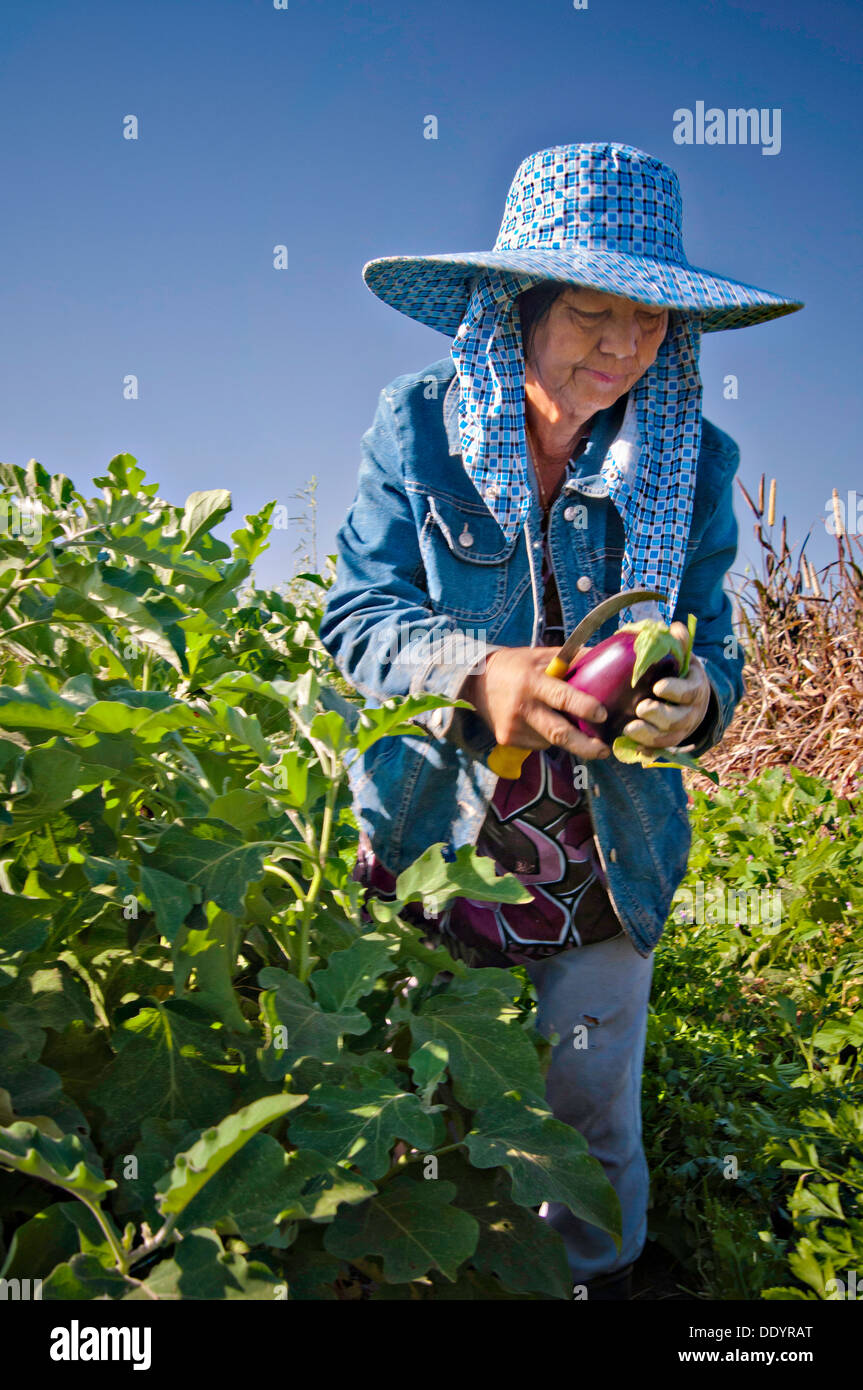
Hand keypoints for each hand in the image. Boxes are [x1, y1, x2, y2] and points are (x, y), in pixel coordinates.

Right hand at [460, 646, 611, 760]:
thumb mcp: (543, 656)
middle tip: (604, 751)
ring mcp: (513, 727)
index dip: (584, 708)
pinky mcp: (507, 740)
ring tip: (563, 721)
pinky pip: (538, 743)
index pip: (562, 698)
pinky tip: (539, 722)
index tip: (602, 715)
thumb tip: (609, 659)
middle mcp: (522, 707)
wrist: (476, 681)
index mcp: (533, 682)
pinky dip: (547, 737)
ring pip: (551, 740)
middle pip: (559, 734)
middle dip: (586, 746)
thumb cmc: (517, 666)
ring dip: (566, 736)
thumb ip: (573, 660)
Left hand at [621, 621, 711, 749]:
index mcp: (695, 688)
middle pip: (678, 720)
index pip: (689, 691)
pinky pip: (659, 751)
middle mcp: (690, 713)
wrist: (690, 699)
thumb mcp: (683, 656)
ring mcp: (680, 731)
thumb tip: (675, 626)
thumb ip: (678, 642)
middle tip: (641, 708)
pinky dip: (647, 752)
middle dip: (660, 715)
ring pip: (667, 739)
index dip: (675, 690)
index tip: (658, 687)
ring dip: (649, 736)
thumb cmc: (679, 673)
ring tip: (629, 728)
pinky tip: (634, 750)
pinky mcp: (668, 742)